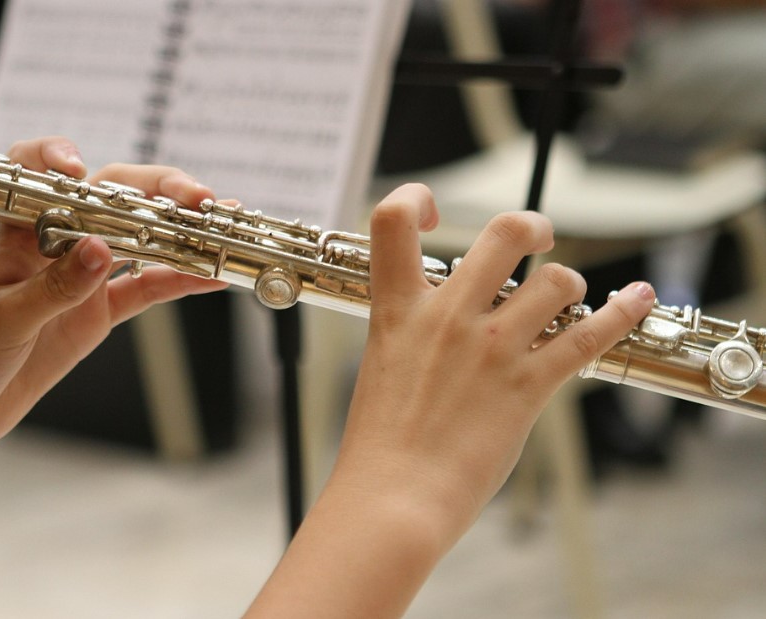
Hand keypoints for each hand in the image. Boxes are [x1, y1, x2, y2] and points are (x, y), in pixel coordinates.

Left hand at [0, 137, 227, 446]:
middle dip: (157, 191)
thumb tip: (100, 250)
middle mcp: (55, 244)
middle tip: (197, 200)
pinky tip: (210, 276)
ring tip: (219, 227)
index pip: (37, 173)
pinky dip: (178, 281)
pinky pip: (145, 289)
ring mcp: (81, 277)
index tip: (81, 171)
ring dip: (178, 232)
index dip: (59, 160)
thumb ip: (53, 287)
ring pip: (138, 240)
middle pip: (111, 198)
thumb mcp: (3, 321)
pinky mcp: (97, 312)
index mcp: (19, 234)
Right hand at [338, 183, 655, 543]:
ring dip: (567, 285)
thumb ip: (415, 329)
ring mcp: (491, 348)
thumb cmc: (381, 442)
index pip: (392, 219)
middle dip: (531, 226)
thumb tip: (450, 314)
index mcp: (398, 309)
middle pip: (506, 232)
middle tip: (536, 238)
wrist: (393, 495)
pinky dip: (622, 311)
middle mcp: (447, 316)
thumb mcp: (384, 365)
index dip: (416, 198)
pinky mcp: (527, 385)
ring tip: (562, 301)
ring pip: (557, 280)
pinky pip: (588, 334)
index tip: (435, 213)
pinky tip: (637, 296)